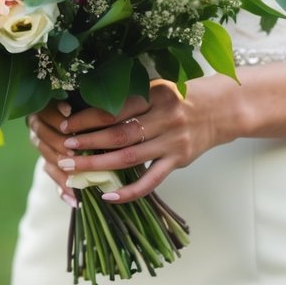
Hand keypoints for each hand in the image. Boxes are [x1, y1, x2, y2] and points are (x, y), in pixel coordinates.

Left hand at [28, 76, 232, 203]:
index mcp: (155, 94)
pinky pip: (151, 180)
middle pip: (118, 134)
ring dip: (98, 166)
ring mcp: (172, 141)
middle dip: (86, 143)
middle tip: (63, 150)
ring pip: (129, 158)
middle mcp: (164, 117)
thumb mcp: (159, 88)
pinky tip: (108, 197)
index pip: (115, 109)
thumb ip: (132, 100)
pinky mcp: (179, 160)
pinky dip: (129, 191)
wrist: (222, 109)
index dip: (87, 118)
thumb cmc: (183, 97)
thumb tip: (92, 112)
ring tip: (74, 171)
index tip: (65, 125)